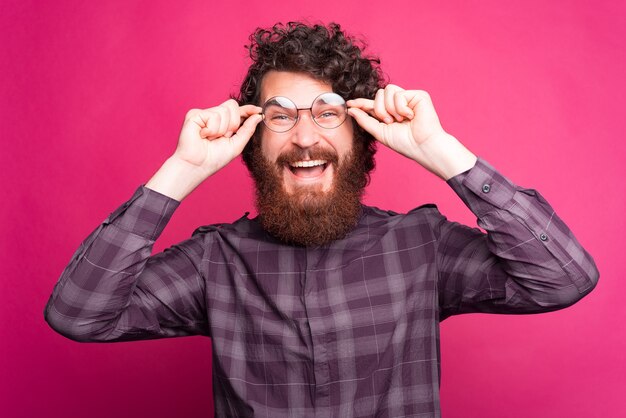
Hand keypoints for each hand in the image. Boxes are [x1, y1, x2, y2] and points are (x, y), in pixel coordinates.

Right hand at [174, 99, 261, 176]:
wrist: (198, 166)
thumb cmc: (214, 158)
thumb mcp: (237, 145)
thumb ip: (248, 129)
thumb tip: (258, 115)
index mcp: (224, 123)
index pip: (238, 110)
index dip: (249, 109)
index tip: (259, 110)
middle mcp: (214, 116)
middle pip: (233, 106)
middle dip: (233, 124)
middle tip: (222, 137)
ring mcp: (204, 114)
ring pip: (224, 111)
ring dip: (221, 130)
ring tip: (210, 138)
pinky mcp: (195, 114)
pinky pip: (213, 115)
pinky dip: (211, 129)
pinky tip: (203, 136)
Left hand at [348, 85, 475, 179]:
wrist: (421, 146)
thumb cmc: (404, 142)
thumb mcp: (379, 132)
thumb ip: (365, 120)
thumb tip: (351, 109)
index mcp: (389, 112)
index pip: (372, 103)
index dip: (361, 102)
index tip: (349, 104)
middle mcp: (398, 103)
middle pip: (378, 93)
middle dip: (379, 109)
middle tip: (389, 122)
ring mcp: (408, 98)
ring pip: (387, 90)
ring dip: (390, 108)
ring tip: (400, 120)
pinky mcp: (418, 95)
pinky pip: (399, 94)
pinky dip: (401, 107)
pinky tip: (410, 116)